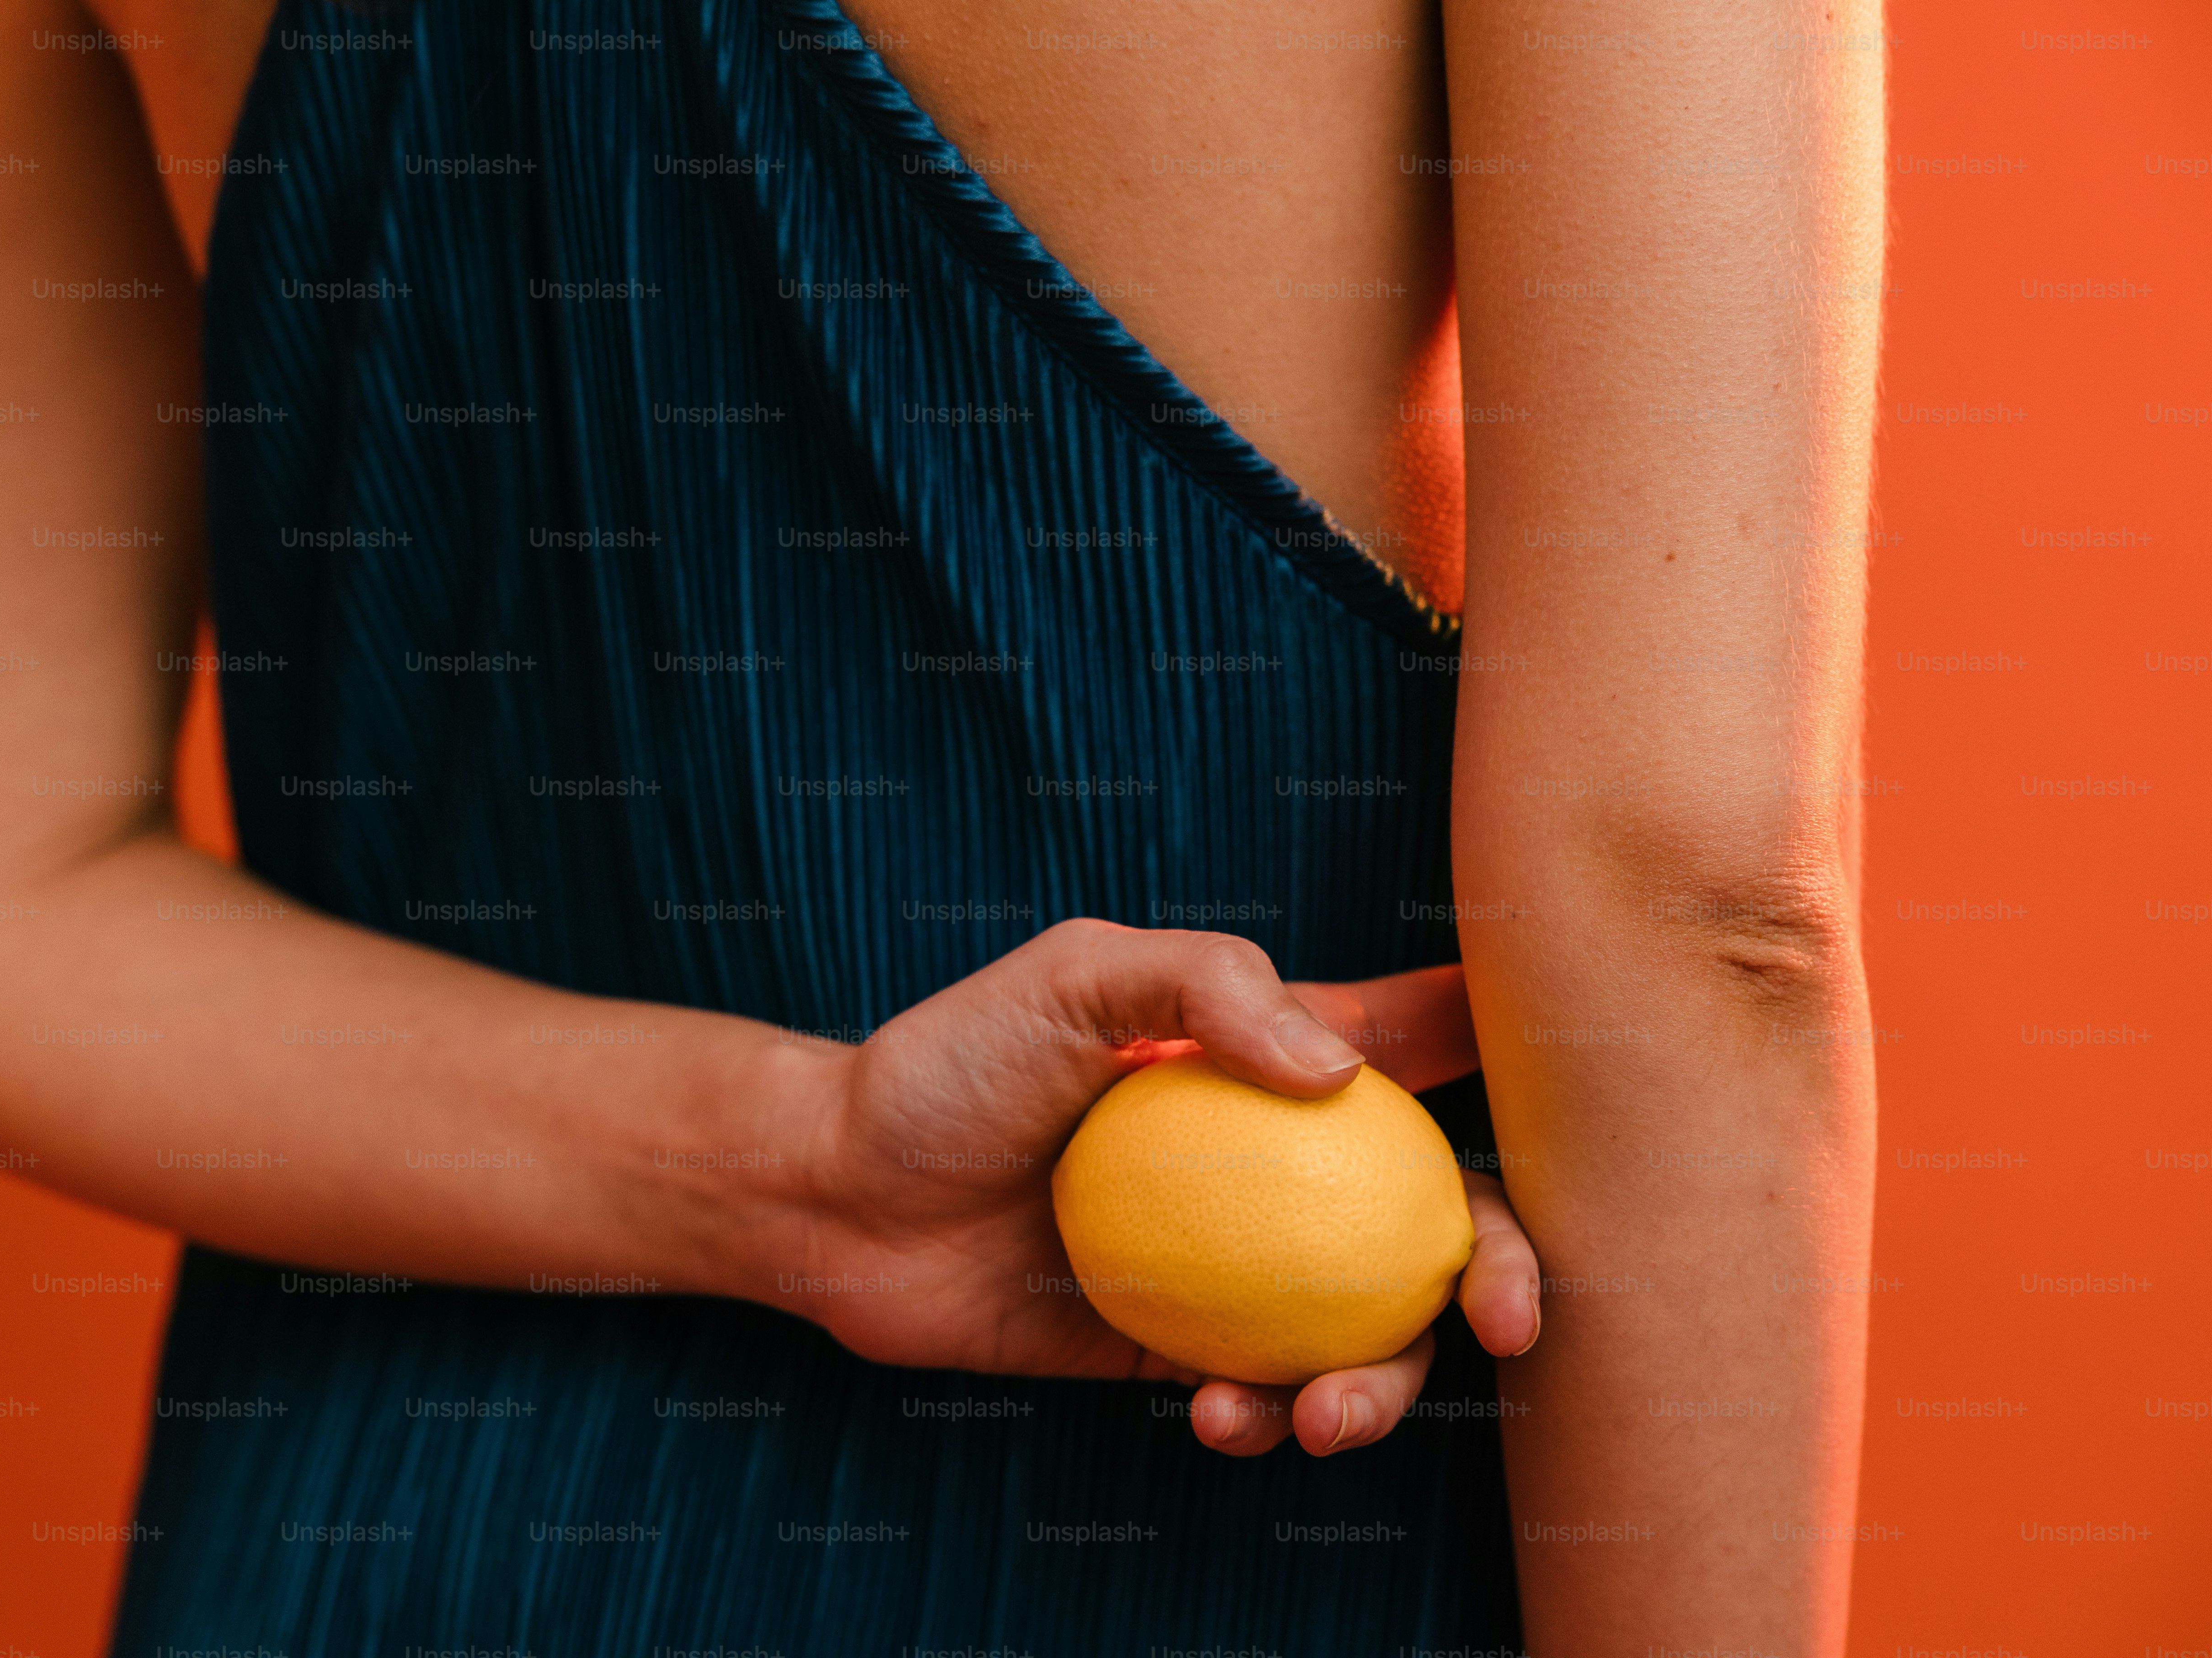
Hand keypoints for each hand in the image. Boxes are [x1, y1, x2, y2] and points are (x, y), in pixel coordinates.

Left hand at [781, 921, 1539, 1452]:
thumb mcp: (1071, 975)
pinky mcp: (1180, 1347)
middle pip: (1440, 1216)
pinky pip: (1269, 1393)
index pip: (1423, 1045)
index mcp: (1270, 1060)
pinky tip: (1219, 1419)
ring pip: (1373, 1328)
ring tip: (1320, 1416)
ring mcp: (1236, 1264)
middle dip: (1510, 1272)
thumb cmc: (949, 1064)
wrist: (839, 1196)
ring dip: (1386, 1385)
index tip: (1620, 1088)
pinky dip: (1269, 1417)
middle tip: (1508, 1324)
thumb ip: (1209, 984)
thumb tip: (1345, 1076)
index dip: (1526, 1059)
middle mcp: (1276, 1164)